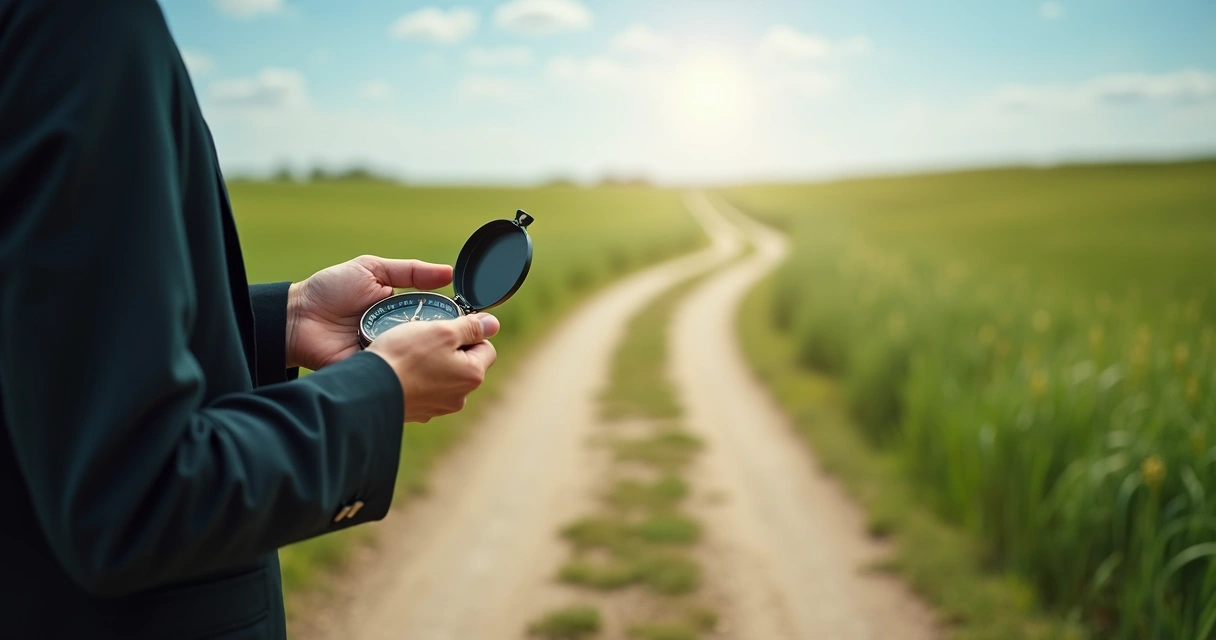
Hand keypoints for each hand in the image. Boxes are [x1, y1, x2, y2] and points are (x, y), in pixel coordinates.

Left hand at [286, 255, 452, 370]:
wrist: (296, 318)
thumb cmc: (330, 290)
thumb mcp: (372, 270)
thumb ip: (411, 271)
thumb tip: (449, 273)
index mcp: (401, 311)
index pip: (436, 318)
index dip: (453, 319)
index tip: (473, 320)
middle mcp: (397, 335)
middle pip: (431, 342)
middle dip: (443, 341)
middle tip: (459, 339)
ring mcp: (386, 356)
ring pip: (416, 360)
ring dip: (425, 356)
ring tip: (440, 353)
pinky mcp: (373, 374)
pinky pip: (393, 374)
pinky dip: (401, 369)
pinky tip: (414, 366)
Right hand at [366, 314, 499, 421]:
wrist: (368, 388)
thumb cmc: (405, 356)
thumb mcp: (442, 330)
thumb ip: (471, 327)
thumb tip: (492, 324)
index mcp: (472, 375)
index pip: (486, 347)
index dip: (470, 332)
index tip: (449, 326)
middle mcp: (459, 396)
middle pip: (464, 363)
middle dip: (450, 348)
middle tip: (427, 336)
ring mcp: (438, 407)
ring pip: (443, 376)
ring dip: (432, 363)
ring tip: (410, 352)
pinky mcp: (417, 411)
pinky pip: (424, 388)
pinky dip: (416, 378)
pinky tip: (401, 368)